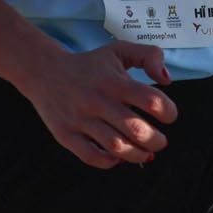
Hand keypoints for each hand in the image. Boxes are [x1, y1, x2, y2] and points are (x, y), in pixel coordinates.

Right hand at [18, 40, 178, 169]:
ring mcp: (80, 120)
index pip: (151, 100)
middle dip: (157, 141)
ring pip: (117, 148)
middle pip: (137, 130)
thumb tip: (166, 79)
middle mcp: (97, 101)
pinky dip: (110, 162)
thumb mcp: (119, 50)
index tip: (168, 115)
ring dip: (138, 155)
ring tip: (145, 152)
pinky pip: (91, 157)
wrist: (44, 71)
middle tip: (160, 141)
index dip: (168, 112)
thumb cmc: (88, 64)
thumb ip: (149, 56)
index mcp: (113, 81)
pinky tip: (118, 156)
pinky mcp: (66, 135)